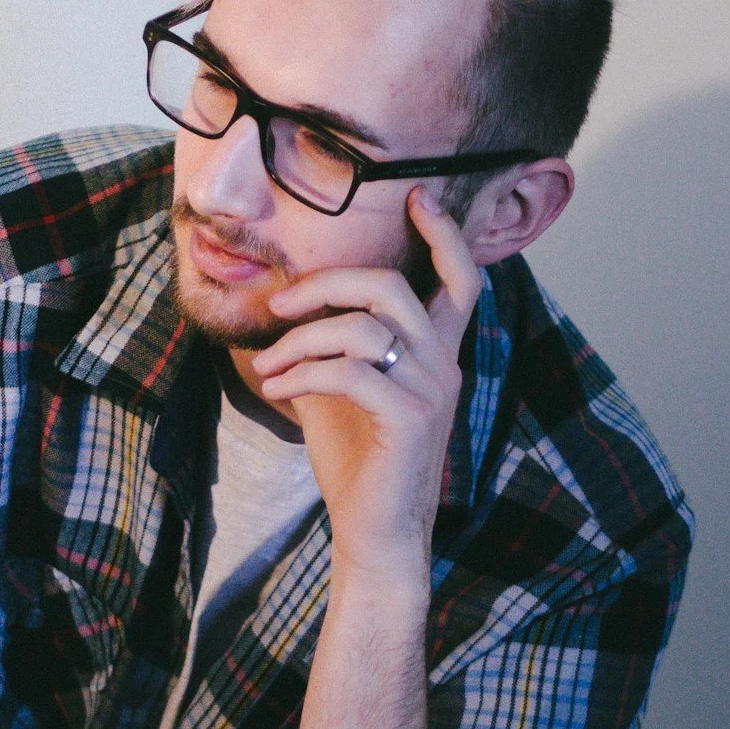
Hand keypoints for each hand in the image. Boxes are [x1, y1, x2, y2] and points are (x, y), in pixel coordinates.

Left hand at [253, 187, 483, 581]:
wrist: (376, 532)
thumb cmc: (357, 461)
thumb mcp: (338, 389)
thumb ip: (326, 344)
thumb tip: (281, 302)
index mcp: (437, 353)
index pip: (460, 279)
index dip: (444, 233)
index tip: (416, 196)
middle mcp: (444, 365)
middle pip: (393, 288)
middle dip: (326, 285)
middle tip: (280, 305)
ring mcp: (431, 390)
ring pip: (363, 328)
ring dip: (301, 340)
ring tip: (269, 364)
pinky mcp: (408, 418)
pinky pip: (348, 371)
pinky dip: (301, 373)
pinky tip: (275, 389)